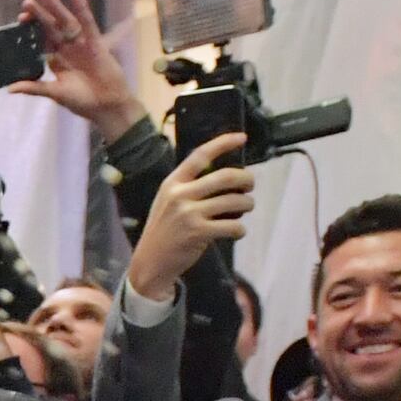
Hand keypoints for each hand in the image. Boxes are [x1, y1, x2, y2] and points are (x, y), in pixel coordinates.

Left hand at [18, 0, 149, 136]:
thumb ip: (35, 88)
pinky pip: (88, 24)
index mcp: (55, 59)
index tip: (20, 20)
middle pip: (51, 27)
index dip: (31, 29)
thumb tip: (10, 89)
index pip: (40, 40)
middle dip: (40, 14)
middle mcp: (67, 48)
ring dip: (56, 7)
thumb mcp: (55, 93)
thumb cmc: (82, 101)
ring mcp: (81, 44)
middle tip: (26, 2)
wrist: (107, 106)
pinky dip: (83, 9)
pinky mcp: (96, 43)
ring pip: (66, 22)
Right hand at [130, 131, 250, 303]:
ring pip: (234, 202)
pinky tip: (236, 231)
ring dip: (247, 204)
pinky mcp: (198, 233)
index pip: (200, 155)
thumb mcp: (167, 201)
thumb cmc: (164, 231)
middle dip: (246, 179)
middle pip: (225, 177)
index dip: (223, 143)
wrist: (150, 262)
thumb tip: (223, 176)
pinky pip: (233, 226)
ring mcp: (189, 214)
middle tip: (250, 185)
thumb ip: (188, 187)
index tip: (241, 138)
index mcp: (172, 183)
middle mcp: (180, 195)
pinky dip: (240, 229)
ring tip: (246, 208)